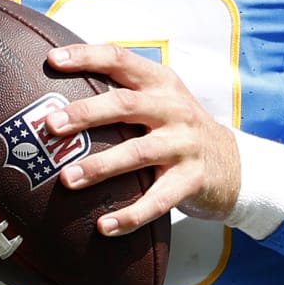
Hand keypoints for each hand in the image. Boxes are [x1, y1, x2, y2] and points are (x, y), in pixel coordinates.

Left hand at [43, 44, 239, 236]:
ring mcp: (184, 144)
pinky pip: (158, 200)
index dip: (86, 57)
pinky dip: (130, 215)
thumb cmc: (179, 127)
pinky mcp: (191, 180)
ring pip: (137, 153)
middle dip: (86, 114)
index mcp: (160, 83)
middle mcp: (173, 109)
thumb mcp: (160, 98)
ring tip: (68, 179)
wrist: (232, 162)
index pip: (120, 59)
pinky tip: (104, 227)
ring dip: (100, 167)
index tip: (53, 61)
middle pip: (125, 105)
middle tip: (51, 125)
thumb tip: (59, 92)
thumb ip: (122, 90)